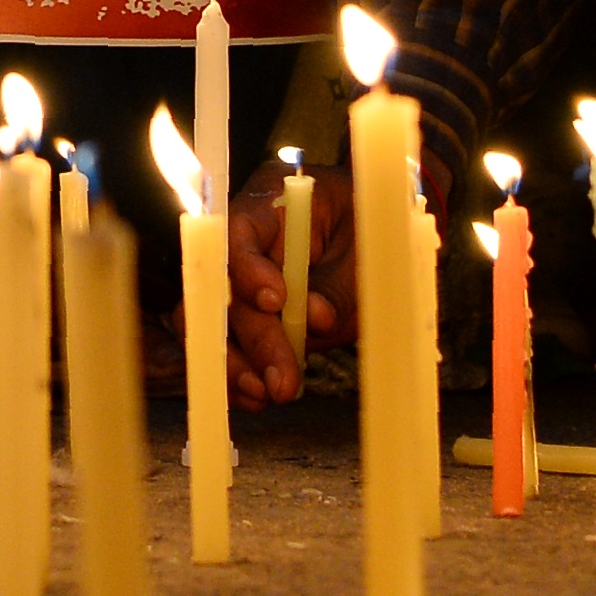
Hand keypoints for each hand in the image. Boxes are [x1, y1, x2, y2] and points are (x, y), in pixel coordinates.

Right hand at [224, 161, 353, 405]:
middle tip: (282, 380)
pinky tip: (258, 396)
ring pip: (211, 322)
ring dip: (236, 363)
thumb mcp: (370, 250)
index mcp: (273, 199)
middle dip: (254, 339)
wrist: (384, 235)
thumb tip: (312, 319)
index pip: (238, 229)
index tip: (276, 303)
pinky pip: (224, 344)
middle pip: (225, 289)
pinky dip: (238, 374)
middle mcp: (245, 237)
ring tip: (269, 393)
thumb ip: (338, 284)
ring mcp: (239, 277)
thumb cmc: (377, 230)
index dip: (248, 269)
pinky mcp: (244, 313)